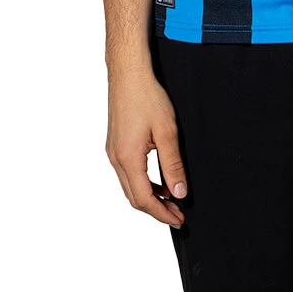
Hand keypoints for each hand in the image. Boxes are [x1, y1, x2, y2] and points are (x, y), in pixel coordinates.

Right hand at [106, 66, 189, 227]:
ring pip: (130, 186)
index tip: (179, 219)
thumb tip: (180, 192)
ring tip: (172, 200)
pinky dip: (143, 182)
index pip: (144, 199)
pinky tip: (159, 180)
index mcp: (127, 158)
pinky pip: (128, 173)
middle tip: (178, 214)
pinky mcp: (115, 144)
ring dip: (150, 196)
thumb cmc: (147, 97)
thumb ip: (173, 164)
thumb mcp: (167, 131)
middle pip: (134, 197)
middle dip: (156, 209)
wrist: (128, 74)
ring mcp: (113, 152)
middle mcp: (116, 158)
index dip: (162, 213)